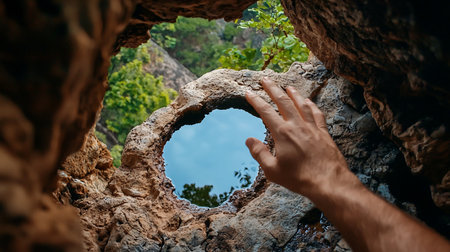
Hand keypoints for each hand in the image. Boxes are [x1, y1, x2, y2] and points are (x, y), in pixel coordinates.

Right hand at [245, 77, 355, 198]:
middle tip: (265, 79)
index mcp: (282, 133)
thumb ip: (259, 153)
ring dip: (293, 93)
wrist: (329, 182)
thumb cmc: (299, 178)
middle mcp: (297, 125)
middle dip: (272, 89)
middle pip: (283, 101)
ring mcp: (312, 127)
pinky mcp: (323, 132)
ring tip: (287, 86)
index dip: (256, 100)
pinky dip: (311, 105)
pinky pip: (316, 114)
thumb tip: (248, 140)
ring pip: (301, 104)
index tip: (248, 92)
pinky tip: (308, 102)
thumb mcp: (272, 170)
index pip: (265, 111)